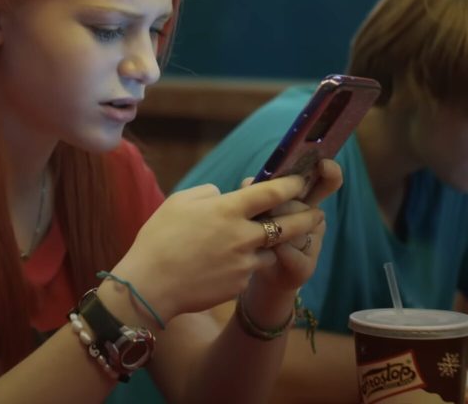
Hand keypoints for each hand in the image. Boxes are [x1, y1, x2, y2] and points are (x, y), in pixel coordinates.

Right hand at [110, 174, 324, 324]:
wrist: (150, 285)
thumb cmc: (159, 238)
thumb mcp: (179, 202)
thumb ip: (208, 194)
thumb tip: (223, 196)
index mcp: (228, 209)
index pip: (272, 192)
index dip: (292, 184)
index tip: (300, 180)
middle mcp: (243, 235)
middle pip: (290, 224)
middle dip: (308, 217)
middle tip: (316, 213)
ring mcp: (244, 262)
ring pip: (272, 249)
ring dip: (272, 244)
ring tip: (265, 240)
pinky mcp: (240, 285)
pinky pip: (251, 270)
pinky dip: (247, 264)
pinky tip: (227, 264)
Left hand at [244, 159, 341, 292]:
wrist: (256, 273)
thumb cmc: (257, 232)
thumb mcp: (257, 207)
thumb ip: (257, 190)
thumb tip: (248, 183)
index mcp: (306, 200)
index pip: (326, 181)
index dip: (329, 172)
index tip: (323, 163)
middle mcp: (315, 221)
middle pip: (303, 205)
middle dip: (279, 208)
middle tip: (264, 212)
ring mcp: (314, 245)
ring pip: (296, 229)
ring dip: (273, 231)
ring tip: (260, 236)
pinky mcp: (305, 268)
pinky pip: (289, 252)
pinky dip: (273, 251)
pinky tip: (266, 253)